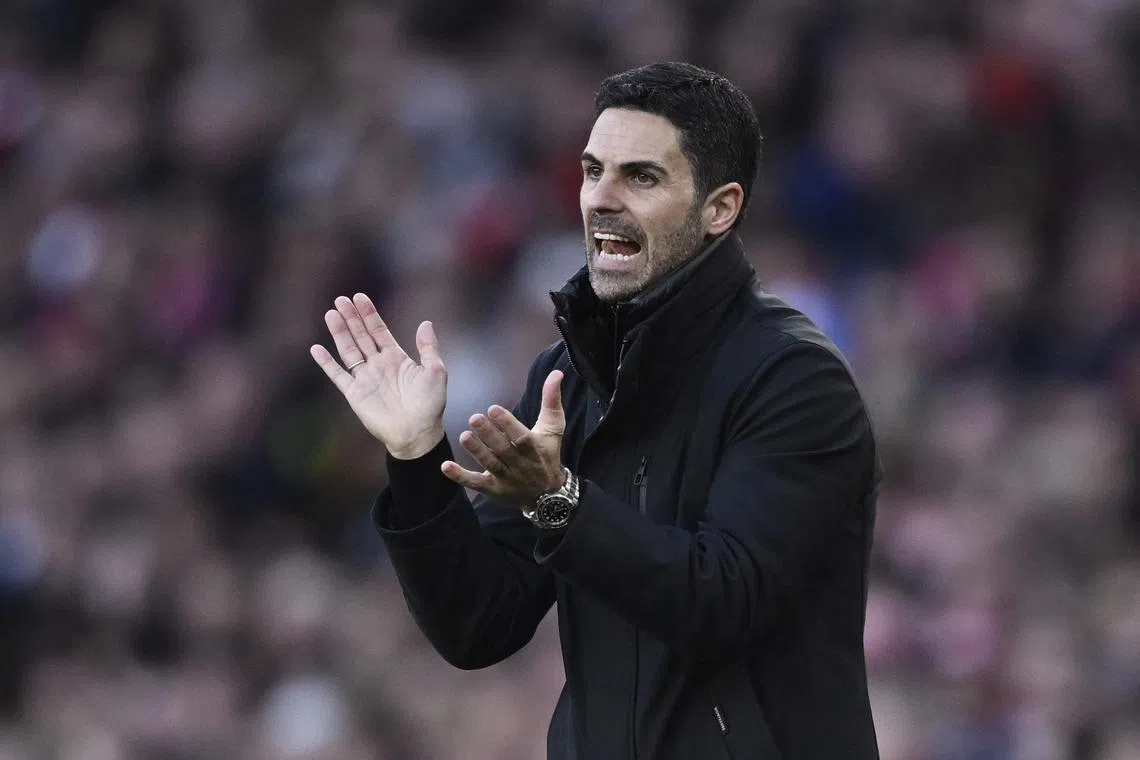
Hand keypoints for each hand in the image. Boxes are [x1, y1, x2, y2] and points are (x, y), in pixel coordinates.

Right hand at [311, 293, 445, 458]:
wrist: (417, 434)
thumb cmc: (430, 405)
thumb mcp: (436, 371)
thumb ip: (428, 347)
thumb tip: (426, 322)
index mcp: (396, 358)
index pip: (379, 331)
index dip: (369, 314)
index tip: (360, 297)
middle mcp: (378, 365)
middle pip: (361, 336)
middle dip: (351, 318)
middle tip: (341, 299)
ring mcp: (365, 378)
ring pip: (348, 350)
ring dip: (339, 332)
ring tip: (331, 314)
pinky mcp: (355, 393)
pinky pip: (337, 375)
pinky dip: (326, 363)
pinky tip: (316, 349)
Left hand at [442, 370, 566, 507]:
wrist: (547, 495)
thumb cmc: (547, 454)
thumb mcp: (553, 428)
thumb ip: (551, 401)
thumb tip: (556, 373)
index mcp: (534, 449)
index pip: (521, 437)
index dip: (508, 424)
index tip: (493, 408)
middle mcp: (520, 465)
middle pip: (504, 450)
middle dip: (489, 435)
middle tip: (474, 418)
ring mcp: (505, 478)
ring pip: (490, 464)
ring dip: (476, 451)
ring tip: (464, 436)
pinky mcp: (493, 489)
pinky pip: (476, 483)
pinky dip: (461, 476)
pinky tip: (446, 466)